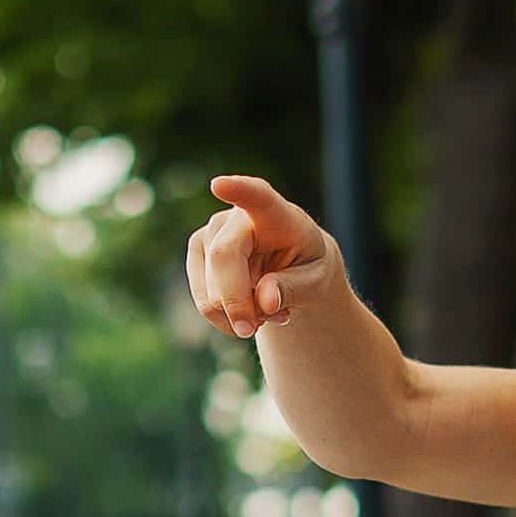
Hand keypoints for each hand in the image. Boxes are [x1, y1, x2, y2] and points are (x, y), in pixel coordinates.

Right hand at [187, 174, 349, 341]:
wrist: (292, 266)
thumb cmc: (308, 266)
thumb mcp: (317, 281)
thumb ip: (294, 288)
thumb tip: (264, 300)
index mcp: (278, 214)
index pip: (258, 197)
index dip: (238, 190)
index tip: (219, 185)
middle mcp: (238, 216)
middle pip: (223, 257)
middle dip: (236, 302)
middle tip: (254, 331)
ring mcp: (212, 232)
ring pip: (210, 288)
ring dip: (237, 314)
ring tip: (267, 313)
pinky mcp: (198, 252)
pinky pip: (204, 300)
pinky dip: (226, 318)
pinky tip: (248, 313)